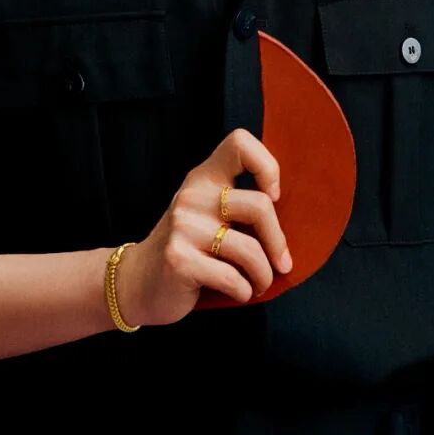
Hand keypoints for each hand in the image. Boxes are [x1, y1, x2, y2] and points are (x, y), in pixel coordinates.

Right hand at [113, 127, 291, 326]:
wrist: (137, 283)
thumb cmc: (188, 250)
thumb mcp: (207, 215)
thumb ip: (239, 207)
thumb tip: (296, 221)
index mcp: (204, 177)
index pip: (239, 142)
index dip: (266, 165)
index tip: (273, 196)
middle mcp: (193, 196)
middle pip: (260, 205)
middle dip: (278, 242)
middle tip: (281, 263)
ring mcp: (183, 227)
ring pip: (250, 249)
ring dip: (263, 276)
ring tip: (259, 284)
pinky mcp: (179, 259)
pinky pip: (233, 278)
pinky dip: (244, 292)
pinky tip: (238, 292)